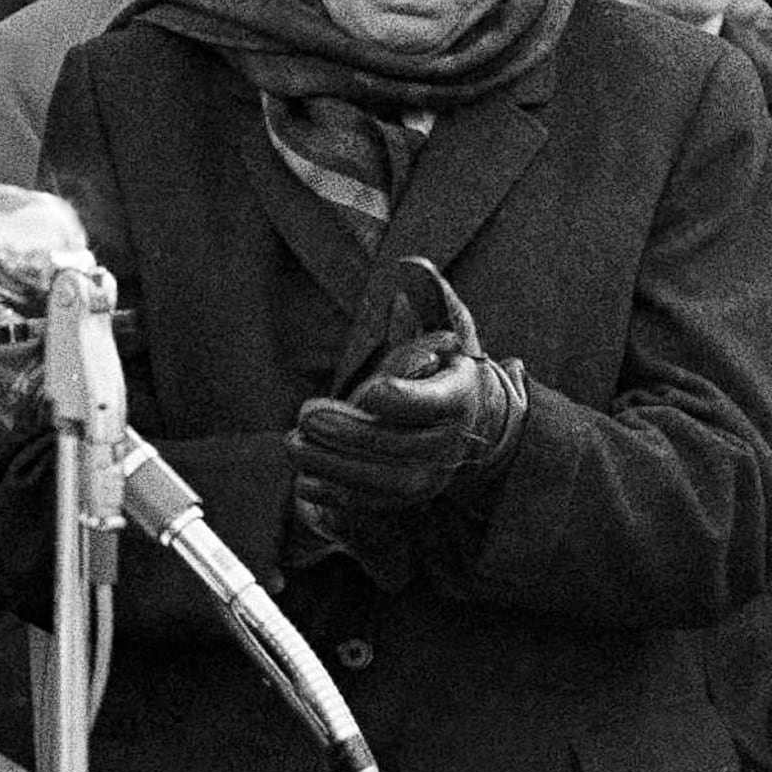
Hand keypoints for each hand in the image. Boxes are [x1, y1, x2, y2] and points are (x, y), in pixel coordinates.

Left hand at [288, 262, 530, 517]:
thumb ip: (430, 297)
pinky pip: (371, 506)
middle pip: (397, 447)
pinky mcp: (410, 497)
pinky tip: (305, 478)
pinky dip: (335, 496)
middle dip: (346, 433)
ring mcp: (432, 475)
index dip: (395, 397)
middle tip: (304, 415)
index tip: (369, 388)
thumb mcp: (447, 328)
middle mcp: (450, 443)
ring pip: (382, 482)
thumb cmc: (448, 369)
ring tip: (294, 444)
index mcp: (459, 397)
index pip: (427, 404)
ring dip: (332, 466)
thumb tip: (412, 265)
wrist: (478, 423)